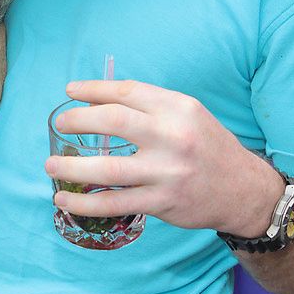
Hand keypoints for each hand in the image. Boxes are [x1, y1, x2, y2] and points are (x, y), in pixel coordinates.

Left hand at [45, 80, 283, 233]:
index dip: (93, 90)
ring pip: (108, 169)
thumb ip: (151, 106)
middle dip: (78, 120)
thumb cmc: (207, 146)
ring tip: (51, 165)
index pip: (127, 91)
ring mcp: (167, 172)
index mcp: (178, 107)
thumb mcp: (188, 114)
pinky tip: (66, 199)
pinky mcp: (163, 202)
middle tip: (60, 124)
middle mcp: (173, 136)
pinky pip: (115, 203)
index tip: (70, 92)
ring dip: (72, 167)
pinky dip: (85, 203)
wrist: (242, 189)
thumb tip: (98, 101)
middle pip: (114, 122)